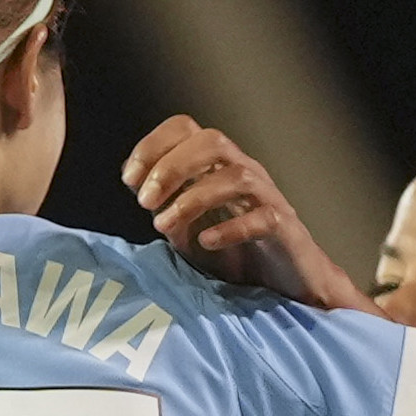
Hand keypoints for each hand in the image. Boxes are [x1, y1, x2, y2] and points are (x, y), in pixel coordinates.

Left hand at [124, 117, 364, 310]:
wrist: (285, 286)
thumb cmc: (235, 253)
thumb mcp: (187, 228)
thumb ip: (164, 205)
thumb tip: (137, 184)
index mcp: (219, 166)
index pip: (187, 128)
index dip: (153, 145)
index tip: (129, 179)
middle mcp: (244, 172)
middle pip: (212, 141)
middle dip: (172, 167)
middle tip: (145, 202)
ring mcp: (267, 198)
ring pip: (236, 175)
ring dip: (193, 198)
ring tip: (165, 225)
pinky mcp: (285, 228)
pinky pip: (262, 218)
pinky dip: (230, 228)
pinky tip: (206, 242)